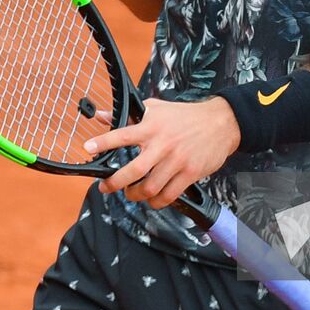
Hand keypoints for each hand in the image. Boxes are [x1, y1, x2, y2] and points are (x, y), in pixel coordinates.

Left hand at [87, 97, 241, 209]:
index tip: (88, 148)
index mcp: (151, 126)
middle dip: (114, 183)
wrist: (221, 122)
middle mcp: (162, 144)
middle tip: (106, 187)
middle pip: (133, 171)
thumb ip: (128, 114)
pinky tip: (151, 199)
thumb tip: (100, 115)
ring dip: (134, 195)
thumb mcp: (155, 108)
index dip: (103, 142)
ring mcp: (177, 161)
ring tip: (130, 193)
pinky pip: (168, 195)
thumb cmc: (184, 115)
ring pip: (149, 188)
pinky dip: (156, 202)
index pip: (122, 134)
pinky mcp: (190, 173)